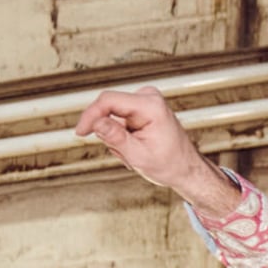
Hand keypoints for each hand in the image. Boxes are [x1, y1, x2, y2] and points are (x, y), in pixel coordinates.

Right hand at [74, 87, 238, 215]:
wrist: (186, 169)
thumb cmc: (171, 165)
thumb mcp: (139, 156)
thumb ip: (115, 138)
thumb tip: (96, 122)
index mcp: (151, 106)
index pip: (109, 100)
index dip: (91, 115)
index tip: (80, 131)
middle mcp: (149, 97)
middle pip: (109, 108)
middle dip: (110, 134)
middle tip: (125, 154)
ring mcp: (146, 100)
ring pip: (112, 117)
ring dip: (117, 139)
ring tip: (134, 153)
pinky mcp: (141, 107)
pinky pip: (119, 119)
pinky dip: (122, 137)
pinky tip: (136, 147)